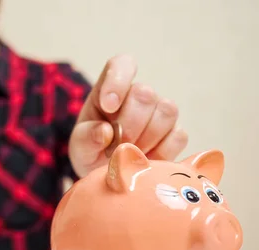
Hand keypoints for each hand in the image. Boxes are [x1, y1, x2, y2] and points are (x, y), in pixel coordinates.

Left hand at [69, 54, 188, 177]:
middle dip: (129, 124)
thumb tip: (105, 132)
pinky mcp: (176, 133)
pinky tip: (145, 160)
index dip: (118, 80)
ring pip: (166, 111)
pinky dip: (160, 152)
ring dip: (146, 138)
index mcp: (109, 89)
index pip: (122, 64)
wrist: (109, 176)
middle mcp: (138, 95)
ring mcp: (160, 112)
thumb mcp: (79, 147)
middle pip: (145, 93)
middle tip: (116, 145)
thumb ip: (86, 138)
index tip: (108, 106)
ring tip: (130, 153)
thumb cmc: (92, 152)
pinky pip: (178, 136)